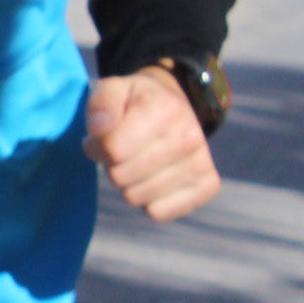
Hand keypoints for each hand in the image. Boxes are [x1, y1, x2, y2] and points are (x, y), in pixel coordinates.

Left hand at [86, 65, 219, 221]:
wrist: (173, 106)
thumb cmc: (133, 103)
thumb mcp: (112, 90)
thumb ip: (101, 105)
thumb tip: (100, 130)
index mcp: (166, 109)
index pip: (113, 149)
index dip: (97, 147)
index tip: (101, 138)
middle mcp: (190, 137)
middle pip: (121, 177)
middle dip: (111, 165)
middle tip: (120, 150)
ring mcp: (202, 163)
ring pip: (135, 198)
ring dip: (127, 184)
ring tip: (136, 162)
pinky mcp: (207, 186)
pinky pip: (157, 212)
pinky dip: (147, 201)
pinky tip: (152, 178)